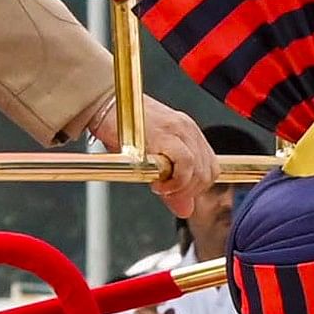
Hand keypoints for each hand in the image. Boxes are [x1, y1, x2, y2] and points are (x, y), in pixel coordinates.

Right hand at [81, 96, 214, 216]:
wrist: (102, 103)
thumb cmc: (120, 127)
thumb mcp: (150, 158)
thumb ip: (172, 183)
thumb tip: (186, 210)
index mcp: (187, 131)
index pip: (211, 167)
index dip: (197, 187)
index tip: (178, 193)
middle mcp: (187, 128)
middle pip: (209, 171)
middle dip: (190, 191)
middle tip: (167, 192)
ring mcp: (178, 130)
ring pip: (200, 170)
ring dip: (182, 187)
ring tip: (160, 187)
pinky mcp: (164, 133)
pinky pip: (185, 163)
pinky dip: (176, 180)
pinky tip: (157, 183)